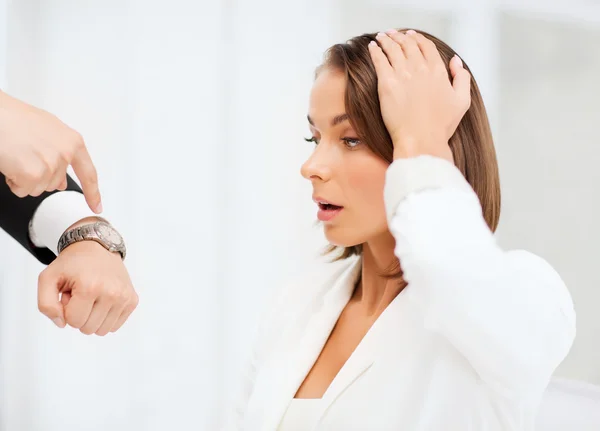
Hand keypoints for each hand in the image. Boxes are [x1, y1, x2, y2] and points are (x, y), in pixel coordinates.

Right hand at [0, 90, 101, 211]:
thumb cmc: (13, 117)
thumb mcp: (46, 131)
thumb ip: (60, 155)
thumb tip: (62, 182)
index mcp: (72, 142)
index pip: (89, 173)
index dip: (93, 193)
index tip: (96, 207)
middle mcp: (65, 153)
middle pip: (55, 185)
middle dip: (37, 176)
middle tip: (23, 154)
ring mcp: (50, 164)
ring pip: (38, 189)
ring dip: (23, 178)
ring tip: (16, 156)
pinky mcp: (33, 174)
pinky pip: (23, 191)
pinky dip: (13, 182)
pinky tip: (10, 164)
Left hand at [37, 220, 137, 335]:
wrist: (97, 248)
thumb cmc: (72, 264)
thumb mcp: (47, 278)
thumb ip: (45, 305)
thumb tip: (62, 324)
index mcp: (90, 287)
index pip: (74, 322)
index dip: (67, 310)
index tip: (71, 294)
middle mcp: (111, 292)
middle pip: (88, 328)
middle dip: (80, 315)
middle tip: (81, 295)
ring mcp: (124, 297)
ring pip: (102, 330)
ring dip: (93, 317)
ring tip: (92, 297)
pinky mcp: (132, 300)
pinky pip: (115, 326)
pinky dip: (106, 317)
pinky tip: (103, 300)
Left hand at [368, 29, 470, 160]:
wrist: (421, 140)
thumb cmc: (440, 126)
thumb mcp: (462, 101)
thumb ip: (462, 78)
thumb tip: (456, 61)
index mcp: (438, 72)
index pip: (426, 46)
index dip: (417, 39)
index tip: (411, 36)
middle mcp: (421, 69)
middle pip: (408, 45)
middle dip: (400, 36)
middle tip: (393, 33)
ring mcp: (403, 75)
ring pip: (393, 49)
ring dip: (387, 39)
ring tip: (381, 36)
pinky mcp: (387, 84)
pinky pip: (380, 60)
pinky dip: (376, 50)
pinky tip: (373, 46)